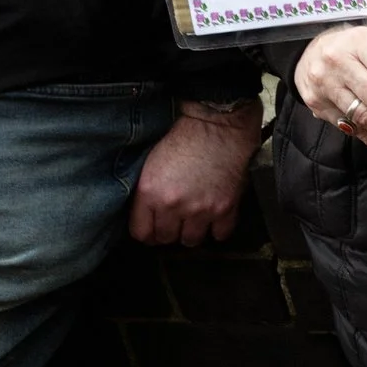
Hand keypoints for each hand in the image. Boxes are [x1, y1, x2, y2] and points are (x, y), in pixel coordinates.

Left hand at [129, 104, 259, 246]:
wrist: (218, 126)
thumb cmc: (184, 138)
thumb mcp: (150, 163)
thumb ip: (147, 193)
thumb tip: (148, 216)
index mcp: (150, 193)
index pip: (141, 233)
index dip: (147, 232)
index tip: (152, 228)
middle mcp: (174, 205)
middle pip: (166, 238)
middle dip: (169, 231)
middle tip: (174, 221)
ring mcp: (201, 209)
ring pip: (191, 240)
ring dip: (192, 232)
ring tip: (194, 219)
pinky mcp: (226, 208)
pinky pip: (220, 235)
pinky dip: (217, 229)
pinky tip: (214, 218)